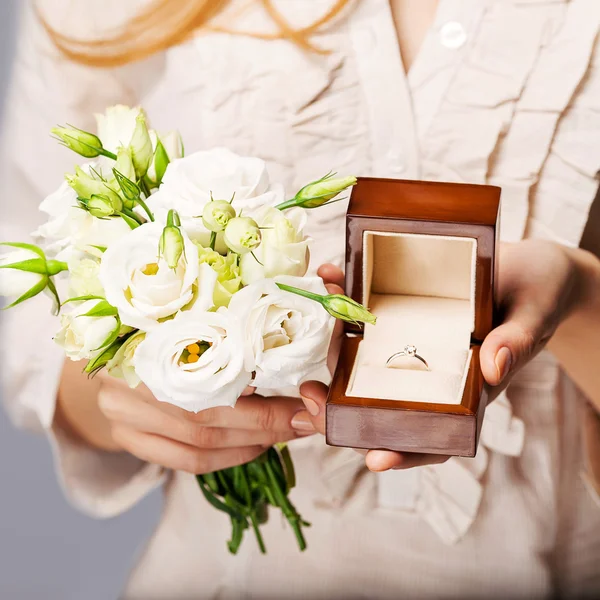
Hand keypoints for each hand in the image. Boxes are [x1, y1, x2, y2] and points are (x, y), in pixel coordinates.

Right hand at [56, 262, 348, 473]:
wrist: (104, 341)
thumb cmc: (155, 320)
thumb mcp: (187, 310)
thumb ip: (227, 325)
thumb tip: (281, 338)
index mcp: (148, 339)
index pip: (215, 379)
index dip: (265, 397)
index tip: (305, 399)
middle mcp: (131, 381)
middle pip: (208, 418)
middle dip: (267, 424)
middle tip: (304, 420)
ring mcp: (125, 415)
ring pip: (199, 446)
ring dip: (252, 444)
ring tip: (285, 433)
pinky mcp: (127, 437)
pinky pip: (184, 462)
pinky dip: (226, 459)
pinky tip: (254, 448)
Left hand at [298, 242, 583, 471]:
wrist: (530, 268)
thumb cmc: (541, 298)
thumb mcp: (535, 319)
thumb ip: (518, 343)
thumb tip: (492, 367)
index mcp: (462, 389)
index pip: (431, 432)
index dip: (405, 451)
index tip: (374, 460)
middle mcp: (429, 370)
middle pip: (382, 399)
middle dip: (343, 406)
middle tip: (311, 399)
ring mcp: (411, 340)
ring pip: (365, 356)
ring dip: (334, 348)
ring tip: (316, 326)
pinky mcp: (401, 307)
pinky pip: (367, 307)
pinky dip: (347, 295)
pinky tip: (330, 277)